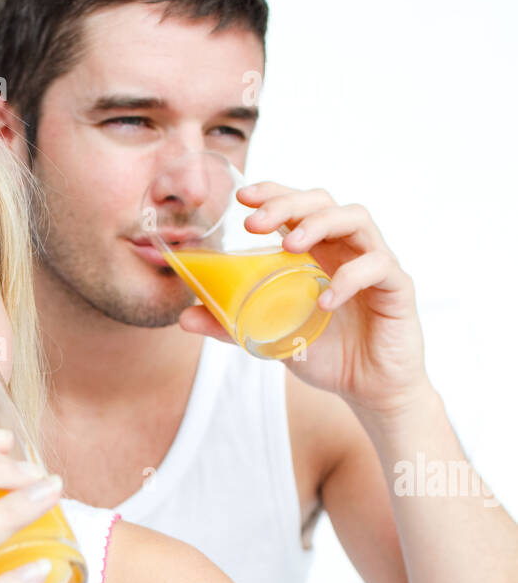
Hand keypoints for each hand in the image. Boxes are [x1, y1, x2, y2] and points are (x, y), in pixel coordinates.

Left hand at [179, 182, 430, 417]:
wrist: (369, 390)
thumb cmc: (325, 354)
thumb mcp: (271, 337)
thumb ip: (232, 325)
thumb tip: (184, 318)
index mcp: (317, 250)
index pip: (297, 205)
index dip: (273, 193)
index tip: (242, 197)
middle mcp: (346, 247)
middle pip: (323, 201)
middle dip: (288, 203)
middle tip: (254, 223)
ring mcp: (374, 262)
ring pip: (356, 219)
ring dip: (320, 225)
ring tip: (290, 246)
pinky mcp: (397, 286)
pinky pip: (377, 267)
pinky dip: (350, 276)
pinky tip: (326, 297)